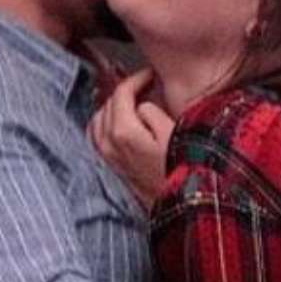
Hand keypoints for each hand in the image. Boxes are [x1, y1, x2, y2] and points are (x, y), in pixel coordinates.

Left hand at [88, 68, 174, 210]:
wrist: (182, 206)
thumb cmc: (184, 171)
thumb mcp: (175, 133)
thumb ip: (153, 112)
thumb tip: (141, 105)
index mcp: (123, 132)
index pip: (121, 93)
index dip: (136, 79)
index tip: (151, 75)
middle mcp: (109, 144)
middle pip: (108, 104)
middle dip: (126, 91)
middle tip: (147, 86)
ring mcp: (107, 158)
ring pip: (98, 119)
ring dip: (114, 106)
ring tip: (135, 102)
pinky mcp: (111, 168)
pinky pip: (96, 137)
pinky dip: (104, 124)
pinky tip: (119, 124)